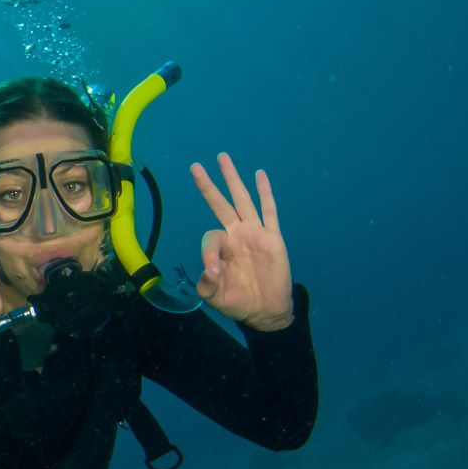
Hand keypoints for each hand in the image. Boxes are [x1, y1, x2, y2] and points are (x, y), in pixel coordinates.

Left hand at [190, 152, 293, 330]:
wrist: (265, 311)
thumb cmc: (238, 301)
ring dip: (233, 179)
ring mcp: (254, 233)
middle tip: (195, 166)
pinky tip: (260, 175)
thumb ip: (207, 284)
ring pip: (242, 200)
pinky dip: (265, 193)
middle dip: (208, 186)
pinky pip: (269, 212)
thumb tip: (210, 271)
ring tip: (222, 158)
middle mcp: (236, 235)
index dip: (209, 254)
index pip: (210, 238)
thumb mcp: (215, 297)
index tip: (214, 273)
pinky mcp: (273, 237)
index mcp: (221, 248)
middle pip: (220, 204)